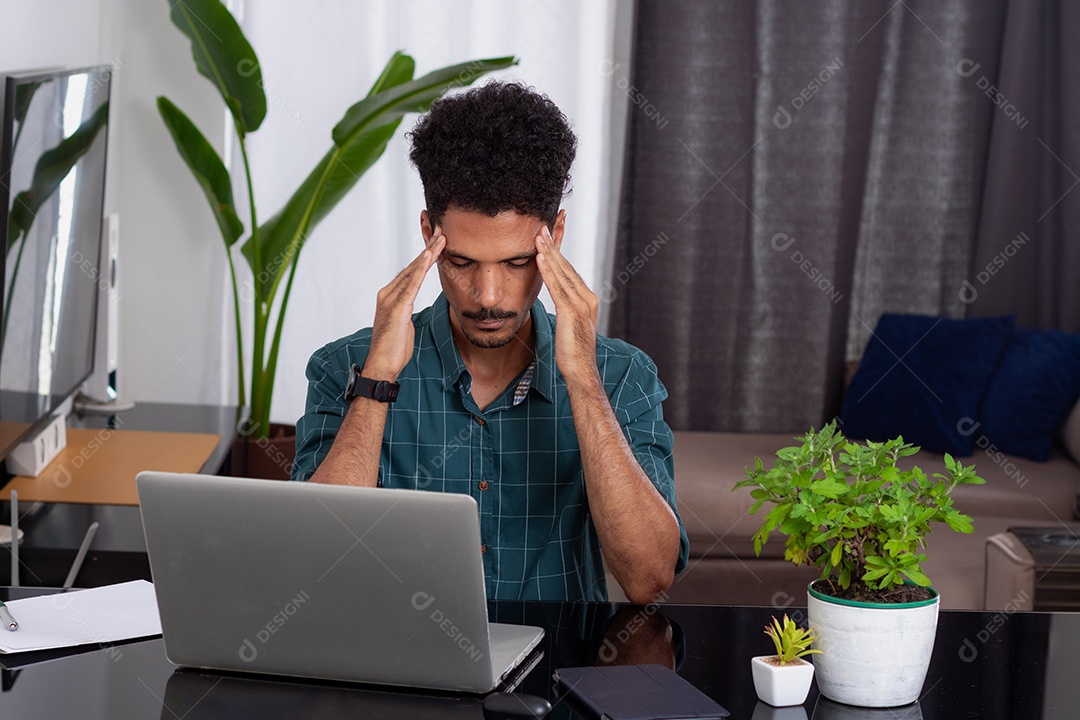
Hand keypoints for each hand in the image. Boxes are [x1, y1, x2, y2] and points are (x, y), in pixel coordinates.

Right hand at [364, 231, 444, 379]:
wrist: (382, 365)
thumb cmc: (393, 349)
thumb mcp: (404, 325)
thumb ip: (405, 311)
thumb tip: (409, 305)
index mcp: (390, 297)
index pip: (410, 273)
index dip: (424, 258)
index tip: (437, 243)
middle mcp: (388, 294)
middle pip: (412, 267)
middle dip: (428, 249)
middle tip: (442, 232)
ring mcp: (390, 299)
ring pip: (413, 271)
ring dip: (428, 253)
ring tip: (441, 238)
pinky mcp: (396, 307)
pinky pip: (411, 283)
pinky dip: (421, 268)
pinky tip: (430, 256)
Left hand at [535, 226, 599, 382]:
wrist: (581, 371)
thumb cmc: (573, 352)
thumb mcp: (571, 325)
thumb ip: (567, 309)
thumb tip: (559, 301)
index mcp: (588, 299)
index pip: (570, 271)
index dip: (557, 254)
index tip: (546, 238)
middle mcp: (587, 298)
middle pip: (567, 267)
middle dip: (553, 246)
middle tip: (541, 227)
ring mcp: (581, 305)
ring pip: (562, 273)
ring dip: (549, 253)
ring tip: (537, 237)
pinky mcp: (572, 312)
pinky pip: (558, 287)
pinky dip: (548, 271)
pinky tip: (540, 259)